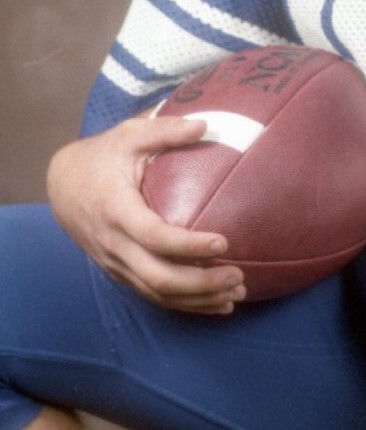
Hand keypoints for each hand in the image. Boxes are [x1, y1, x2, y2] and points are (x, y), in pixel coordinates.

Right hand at [47, 114, 246, 314]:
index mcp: (117, 210)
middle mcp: (115, 245)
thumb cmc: (103, 156)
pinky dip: (185, 303)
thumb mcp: (129, 135)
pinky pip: (152, 295)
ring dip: (197, 299)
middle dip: (200, 284)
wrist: (63, 185)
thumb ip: (164, 130)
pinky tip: (216, 303)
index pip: (154, 237)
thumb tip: (205, 125)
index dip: (188, 245)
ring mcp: (116, 263)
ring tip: (236, 293)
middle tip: (238, 276)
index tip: (223, 242)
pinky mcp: (120, 272)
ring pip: (157, 293)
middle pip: (158, 277)